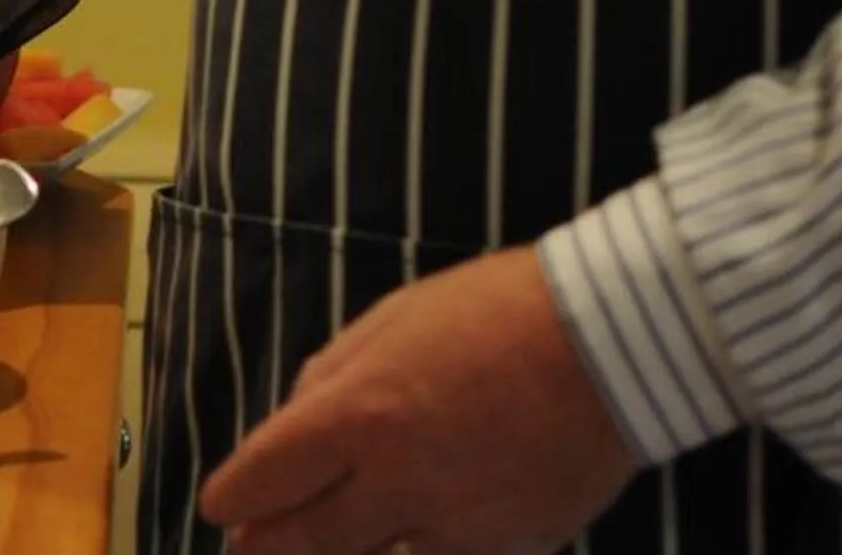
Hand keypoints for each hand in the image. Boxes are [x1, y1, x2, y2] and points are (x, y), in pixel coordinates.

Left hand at [202, 247, 641, 554]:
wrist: (617, 339)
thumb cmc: (499, 310)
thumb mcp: (395, 319)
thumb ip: (334, 375)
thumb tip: (296, 420)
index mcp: (359, 415)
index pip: (264, 480)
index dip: (234, 497)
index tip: (224, 503)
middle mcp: (397, 482)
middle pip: (302, 543)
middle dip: (268, 545)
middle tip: (252, 544)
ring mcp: (455, 526)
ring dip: (343, 549)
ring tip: (330, 538)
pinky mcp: (507, 546)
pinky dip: (419, 545)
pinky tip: (413, 530)